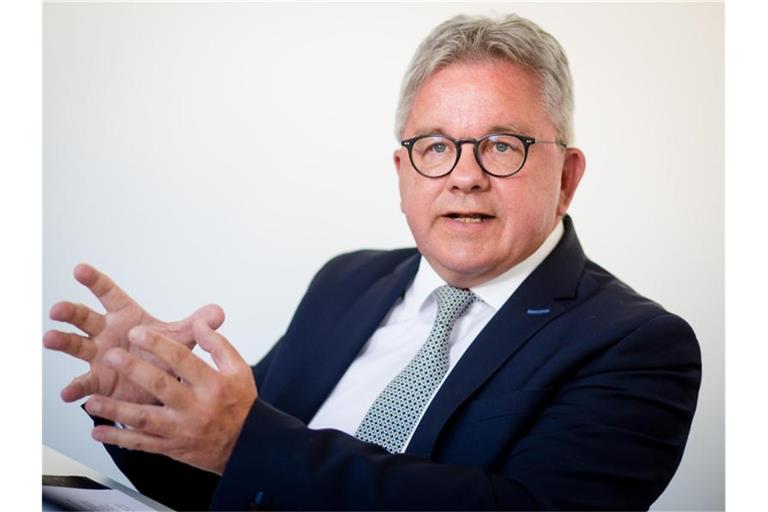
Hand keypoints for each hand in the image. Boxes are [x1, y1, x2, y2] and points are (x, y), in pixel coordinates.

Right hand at [44, 263, 224, 404]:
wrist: (161, 386)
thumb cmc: (165, 353)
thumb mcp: (181, 339)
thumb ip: (196, 325)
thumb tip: (218, 313)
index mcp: (126, 316)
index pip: (108, 293)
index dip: (94, 281)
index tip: (79, 269)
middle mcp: (106, 332)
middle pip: (85, 318)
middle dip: (70, 312)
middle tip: (58, 309)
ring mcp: (98, 356)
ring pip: (75, 345)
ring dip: (62, 341)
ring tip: (49, 338)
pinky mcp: (97, 381)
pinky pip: (83, 383)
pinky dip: (75, 388)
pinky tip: (68, 393)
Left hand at [84, 321, 256, 474]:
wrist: (247, 445)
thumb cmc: (240, 403)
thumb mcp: (239, 370)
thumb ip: (219, 345)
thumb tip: (201, 324)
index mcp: (212, 384)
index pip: (182, 360)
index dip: (159, 344)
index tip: (138, 332)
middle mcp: (195, 407)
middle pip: (160, 386)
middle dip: (134, 370)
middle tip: (111, 356)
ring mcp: (181, 430)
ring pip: (144, 419)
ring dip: (116, 411)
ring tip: (92, 401)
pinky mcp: (172, 447)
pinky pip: (142, 444)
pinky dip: (118, 439)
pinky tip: (98, 433)